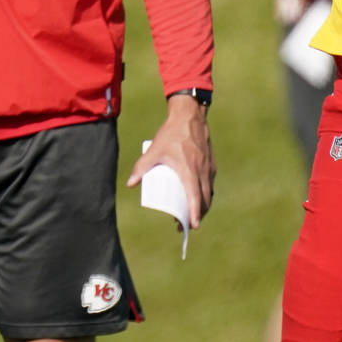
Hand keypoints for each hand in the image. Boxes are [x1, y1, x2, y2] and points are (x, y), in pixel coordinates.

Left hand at [127, 94, 215, 229]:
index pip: (195, 197)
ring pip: (209, 192)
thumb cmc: (172, 133)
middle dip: (197, 215)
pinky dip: (206, 193)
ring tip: (191, 213)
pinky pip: (210, 183)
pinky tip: (199, 195)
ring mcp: (209, 167)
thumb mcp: (154, 150)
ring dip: (202, 205)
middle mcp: (202, 171)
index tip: (192, 226)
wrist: (190, 116)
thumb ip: (142, 166)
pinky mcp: (211, 163)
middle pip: (204, 200)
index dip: (195, 214)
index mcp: (190, 171)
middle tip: (185, 224)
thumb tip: (130, 184)